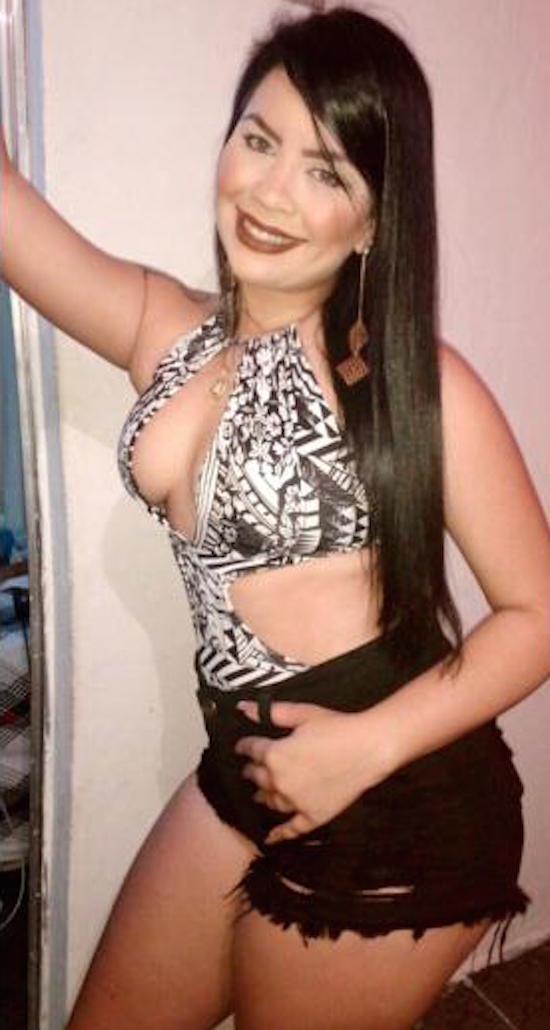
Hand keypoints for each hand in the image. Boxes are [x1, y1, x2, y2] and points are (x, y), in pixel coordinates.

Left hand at [234, 700, 394, 844]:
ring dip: (262, 795)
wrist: (368, 747)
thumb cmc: (337, 727)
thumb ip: (270, 713)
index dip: (245, 747)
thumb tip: (243, 708)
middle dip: (252, 771)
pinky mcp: (313, 815)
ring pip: (270, 801)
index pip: (251, 750)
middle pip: (258, 777)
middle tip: (250, 769)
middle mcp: (280, 781)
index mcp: (274, 754)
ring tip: (258, 793)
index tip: (243, 746)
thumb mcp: (302, 714)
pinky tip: (270, 838)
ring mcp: (296, 802)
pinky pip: (292, 828)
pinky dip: (279, 834)